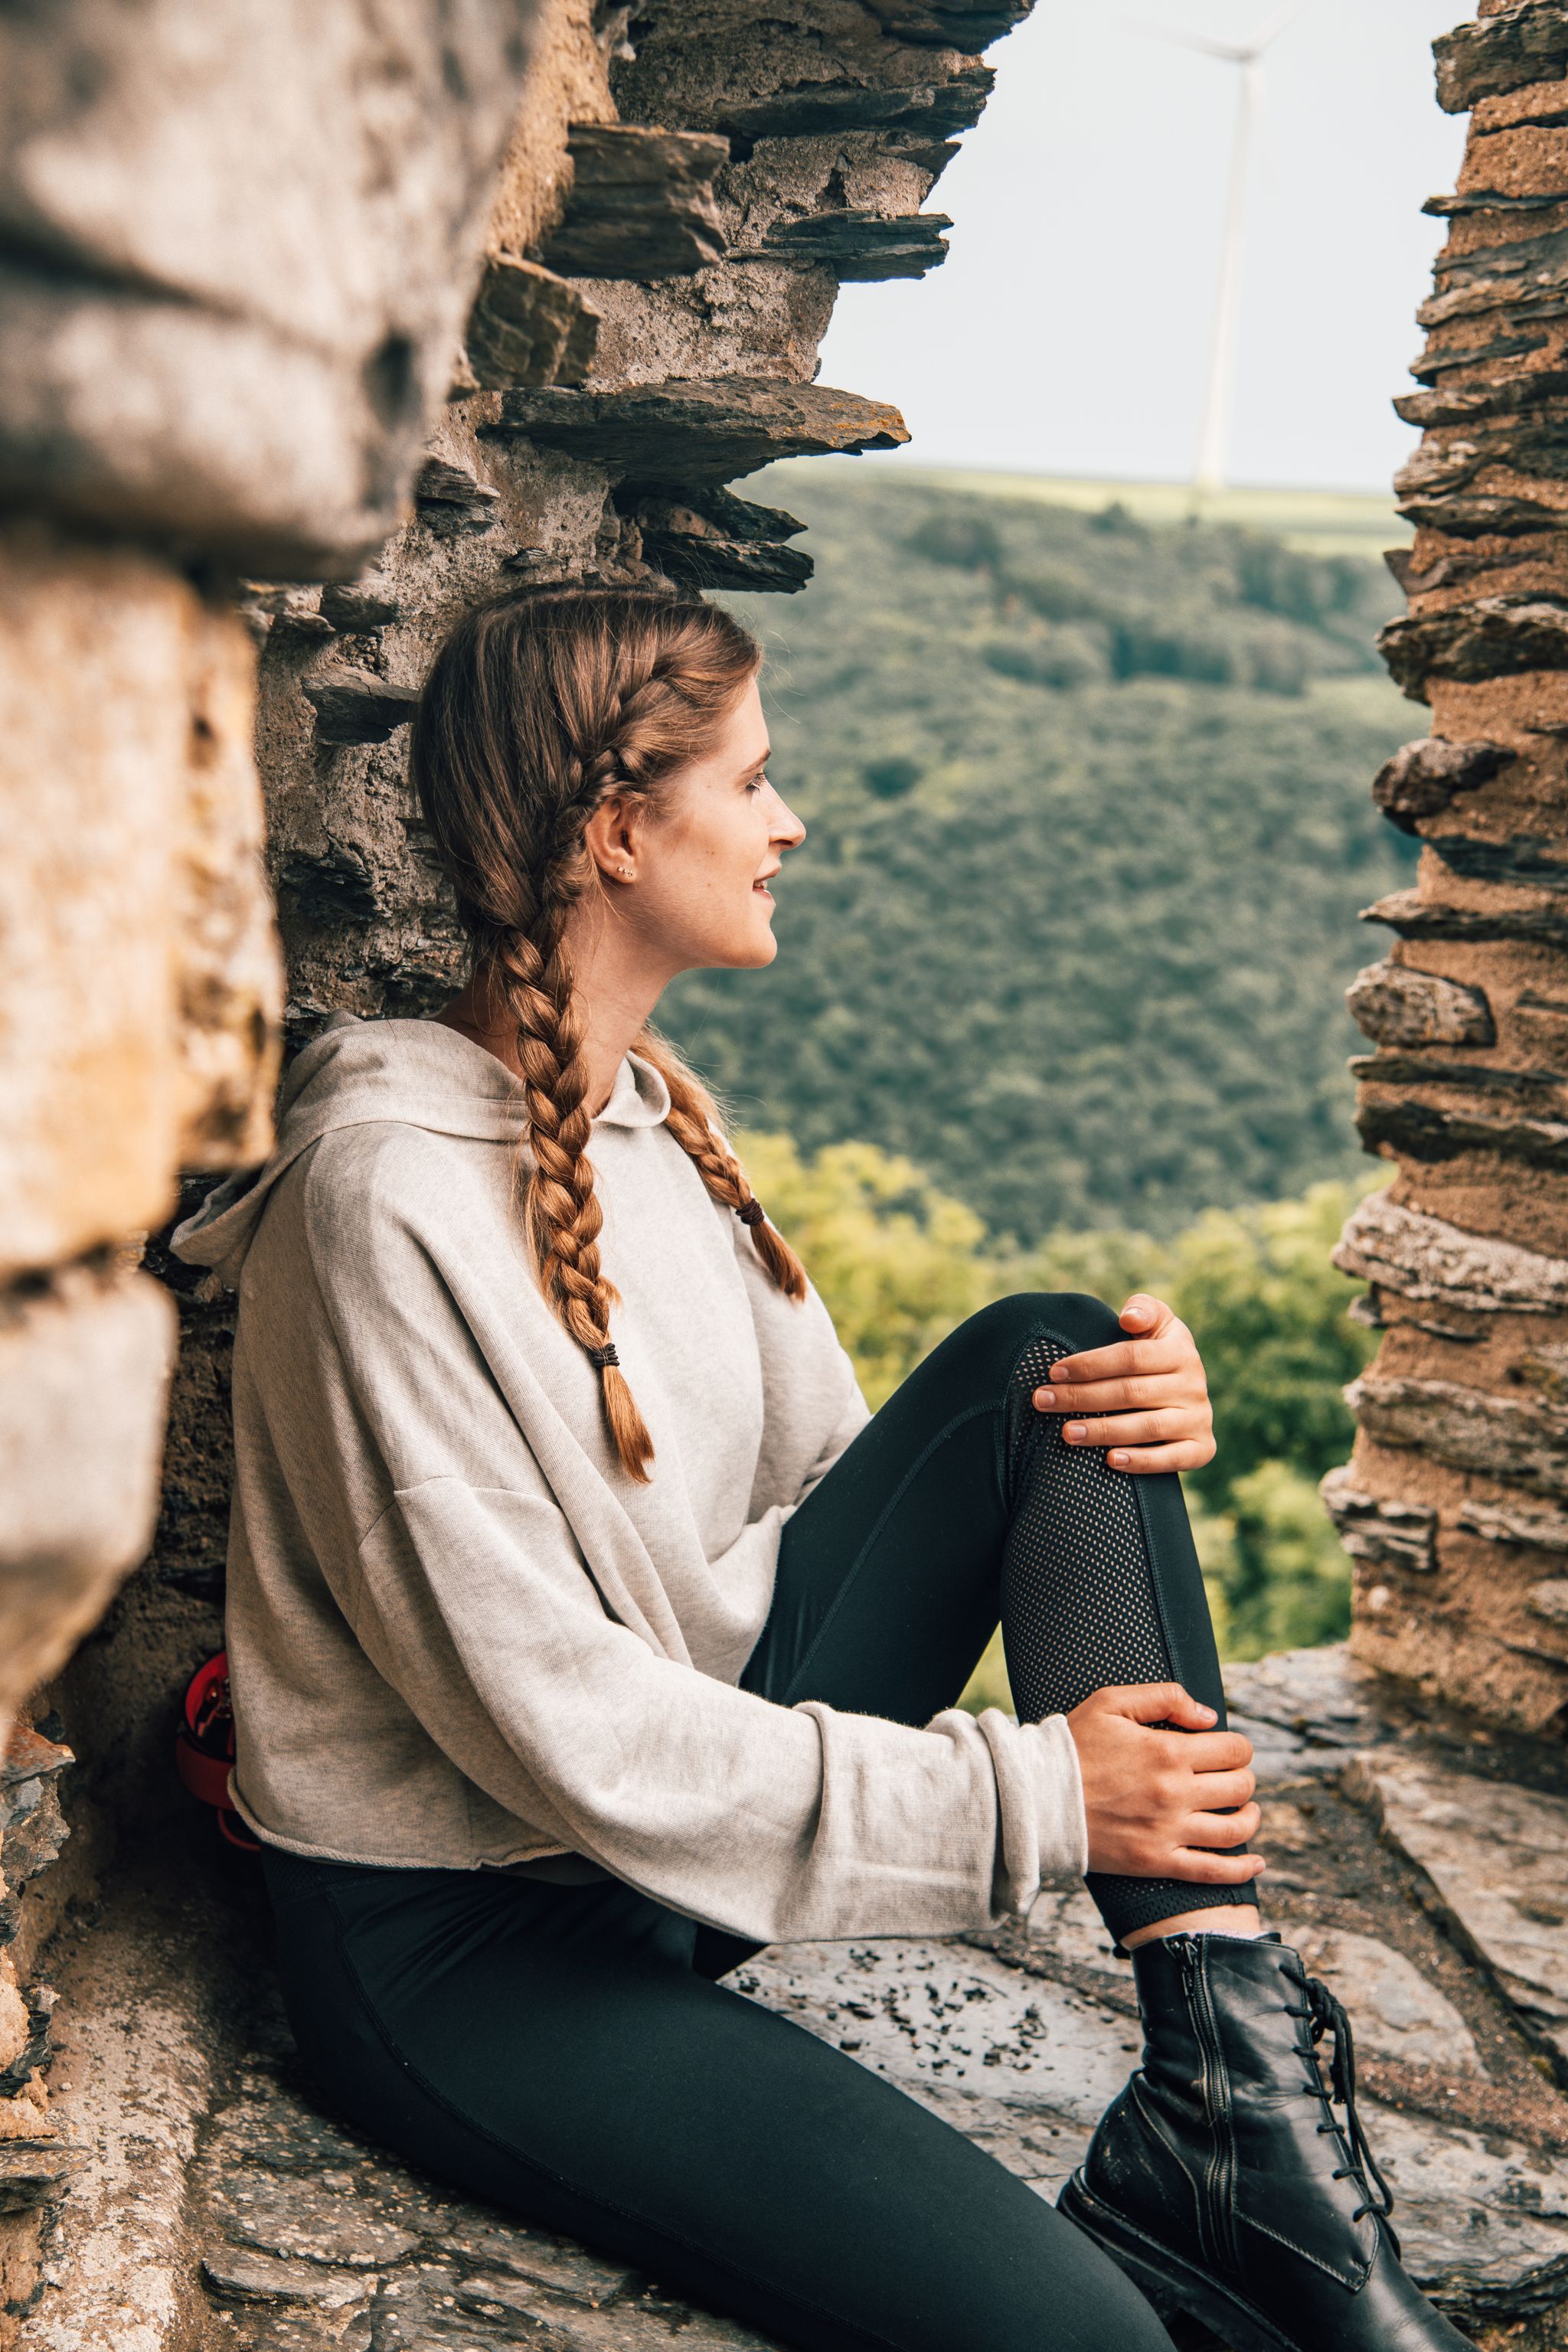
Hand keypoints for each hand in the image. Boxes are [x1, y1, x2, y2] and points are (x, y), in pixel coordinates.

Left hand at [1034, 1294, 1214, 1473]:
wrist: (1185, 1393)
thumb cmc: (1155, 1352)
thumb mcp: (1156, 1323)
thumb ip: (1143, 1309)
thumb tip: (1128, 1317)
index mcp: (1180, 1350)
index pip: (1131, 1357)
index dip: (1091, 1364)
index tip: (1054, 1372)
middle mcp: (1194, 1385)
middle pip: (1132, 1392)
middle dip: (1082, 1397)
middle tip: (1043, 1401)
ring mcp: (1199, 1418)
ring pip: (1147, 1427)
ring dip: (1103, 1431)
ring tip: (1066, 1433)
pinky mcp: (1202, 1448)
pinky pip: (1173, 1459)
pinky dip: (1142, 1461)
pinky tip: (1111, 1460)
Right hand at [1067, 1683, 1262, 1882]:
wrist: (1036, 1799)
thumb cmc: (1072, 1747)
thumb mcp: (1112, 1703)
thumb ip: (1165, 1698)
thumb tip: (1209, 1717)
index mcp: (1168, 1752)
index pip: (1235, 1750)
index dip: (1239, 1748)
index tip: (1227, 1750)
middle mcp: (1175, 1793)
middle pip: (1241, 1787)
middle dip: (1242, 1778)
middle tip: (1229, 1777)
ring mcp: (1168, 1831)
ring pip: (1236, 1829)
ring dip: (1250, 1818)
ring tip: (1245, 1811)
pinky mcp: (1157, 1861)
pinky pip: (1213, 1872)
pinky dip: (1241, 1868)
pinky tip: (1255, 1862)